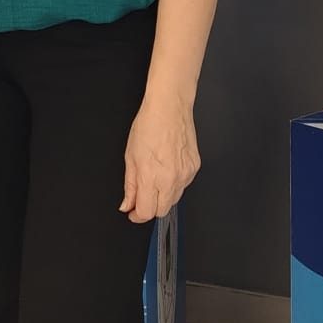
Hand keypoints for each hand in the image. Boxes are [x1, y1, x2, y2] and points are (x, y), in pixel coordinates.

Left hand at [120, 91, 200, 223]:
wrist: (170, 107)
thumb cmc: (148, 125)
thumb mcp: (130, 157)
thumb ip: (130, 185)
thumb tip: (127, 205)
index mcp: (151, 176)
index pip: (146, 212)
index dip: (137, 215)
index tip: (133, 211)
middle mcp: (171, 179)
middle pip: (162, 211)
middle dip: (150, 208)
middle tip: (142, 197)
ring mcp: (186, 174)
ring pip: (174, 200)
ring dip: (162, 197)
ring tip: (155, 177)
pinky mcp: (195, 168)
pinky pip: (183, 186)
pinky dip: (174, 184)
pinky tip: (168, 168)